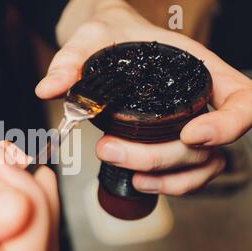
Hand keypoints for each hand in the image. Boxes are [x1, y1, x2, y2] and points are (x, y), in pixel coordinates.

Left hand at [36, 0, 251, 194]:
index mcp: (199, 69)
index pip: (242, 99)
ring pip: (203, 166)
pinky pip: (188, 175)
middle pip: (209, 145)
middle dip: (161, 157)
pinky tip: (137, 181)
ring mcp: (190, 126)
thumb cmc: (113, 34)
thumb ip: (72, 61)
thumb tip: (48, 88)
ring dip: (167, 179)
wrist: (109, 41)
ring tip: (125, 173)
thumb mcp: (92, 38)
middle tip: (109, 149)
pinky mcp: (172, 144)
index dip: (229, 123)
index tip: (190, 134)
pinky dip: (169, 186)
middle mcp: (201, 101)